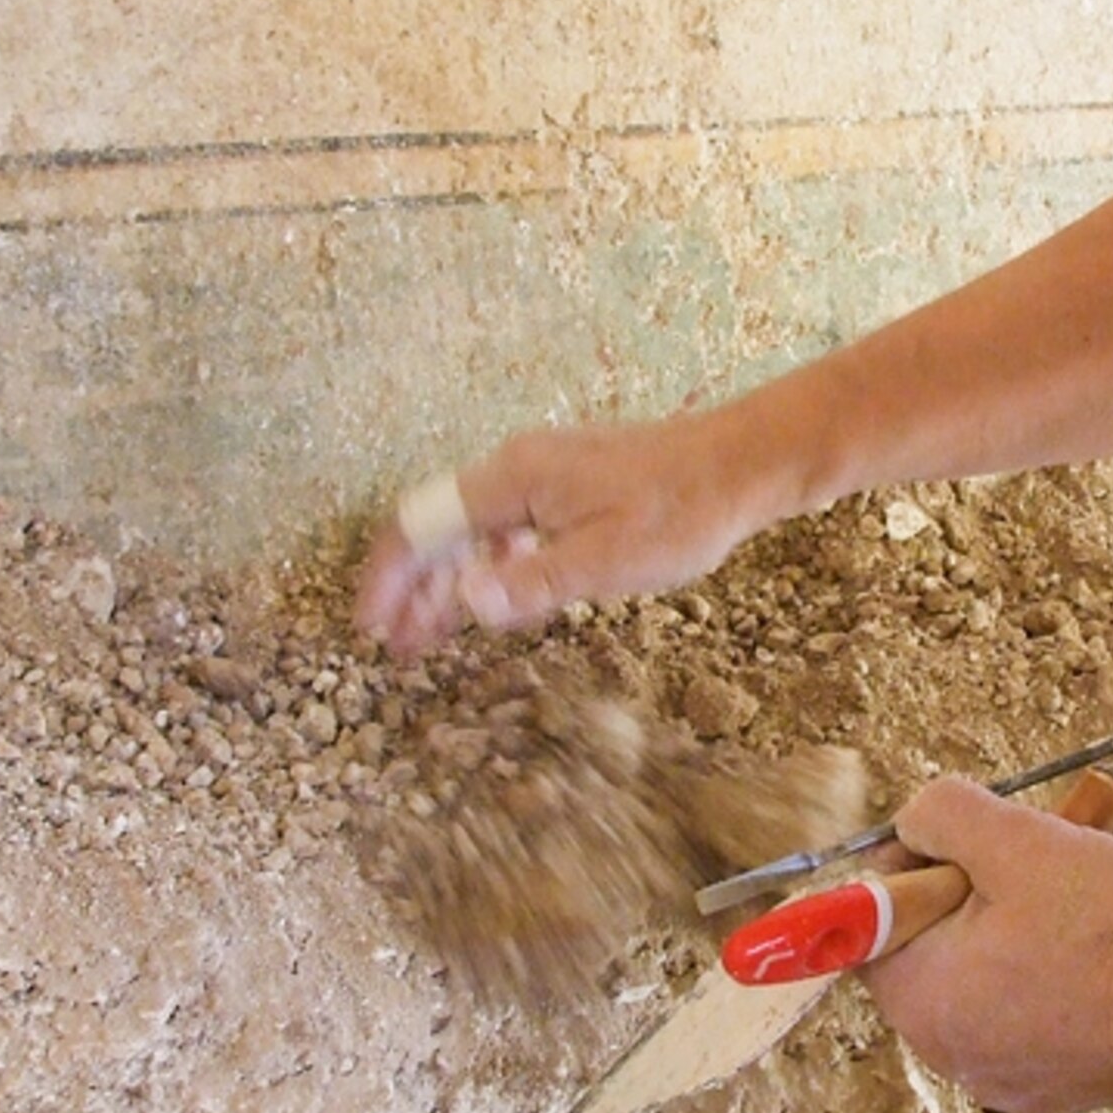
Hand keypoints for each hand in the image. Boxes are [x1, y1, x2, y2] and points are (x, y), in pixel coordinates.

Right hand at [353, 410, 783, 654]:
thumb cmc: (681, 511)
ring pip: (472, 532)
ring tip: (429, 638)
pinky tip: (493, 604)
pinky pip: (507, 529)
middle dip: (411, 590)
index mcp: (514, 479)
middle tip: (395, 648)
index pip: (421, 524)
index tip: (372, 628)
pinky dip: (488, 570)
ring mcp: (542, 475)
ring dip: (448, 584)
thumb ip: (531, 582)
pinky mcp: (568, 487)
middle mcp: (517, 469)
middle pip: (439, 529)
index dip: (389, 578)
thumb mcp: (606, 560)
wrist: (741, 465)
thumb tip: (464, 601)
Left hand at [861, 780, 1112, 1112]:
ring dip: (1012, 939)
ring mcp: (1002, 1080)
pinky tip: (1092, 953)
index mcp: (921, 1000)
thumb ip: (944, 816)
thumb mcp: (1018, 840)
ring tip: (1069, 906)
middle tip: (1029, 871)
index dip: (913, 872)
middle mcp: (949, 1053)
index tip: (967, 849)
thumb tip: (914, 823)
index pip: (873, 927)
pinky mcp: (1052, 1090)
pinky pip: (1027, 1020)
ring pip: (982, 985)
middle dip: (970, 904)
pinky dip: (1048, 983)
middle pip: (930, 956)